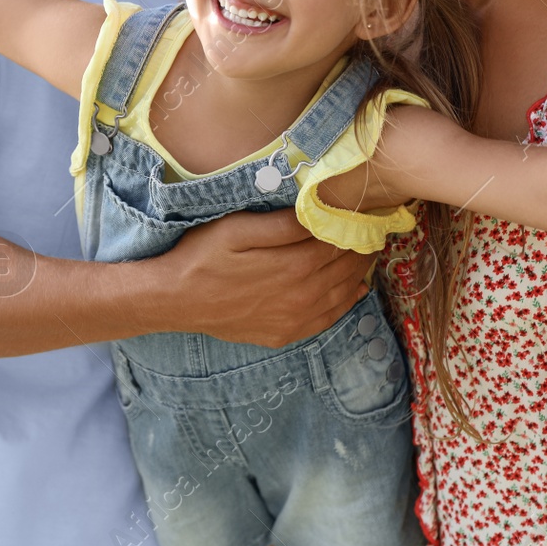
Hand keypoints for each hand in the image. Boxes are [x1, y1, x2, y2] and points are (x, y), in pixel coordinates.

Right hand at [159, 209, 371, 347]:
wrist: (174, 300)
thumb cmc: (202, 255)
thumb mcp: (237, 228)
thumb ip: (282, 225)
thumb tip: (319, 215)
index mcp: (294, 266)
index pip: (340, 243)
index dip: (355, 227)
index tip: (366, 212)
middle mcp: (302, 296)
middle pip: (345, 269)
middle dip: (361, 248)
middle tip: (372, 229)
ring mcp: (295, 320)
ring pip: (342, 294)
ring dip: (358, 273)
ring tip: (366, 253)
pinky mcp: (284, 333)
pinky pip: (327, 319)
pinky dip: (346, 303)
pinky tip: (353, 291)